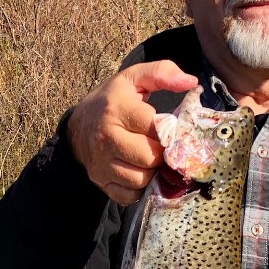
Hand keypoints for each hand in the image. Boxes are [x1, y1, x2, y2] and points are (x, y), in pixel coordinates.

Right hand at [67, 61, 200, 204]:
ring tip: (149, 157)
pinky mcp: (100, 182)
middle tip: (160, 145)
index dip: (169, 130)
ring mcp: (101, 163)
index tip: (169, 128)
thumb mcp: (133, 79)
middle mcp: (105, 138)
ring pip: (141, 179)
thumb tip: (191, 82)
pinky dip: (139, 187)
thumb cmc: (111, 101)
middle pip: (150, 158)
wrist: (77, 126)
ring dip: (151, 171)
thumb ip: (162, 73)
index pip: (155, 127)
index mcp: (116, 109)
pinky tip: (138, 170)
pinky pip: (129, 195)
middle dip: (161, 153)